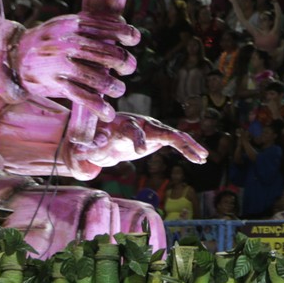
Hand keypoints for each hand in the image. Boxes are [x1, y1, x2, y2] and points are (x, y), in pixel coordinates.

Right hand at [15, 15, 139, 121]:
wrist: (13, 58)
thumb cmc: (48, 41)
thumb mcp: (64, 24)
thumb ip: (90, 25)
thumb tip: (123, 27)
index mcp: (73, 24)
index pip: (107, 27)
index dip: (125, 33)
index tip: (134, 40)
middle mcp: (69, 43)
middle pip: (108, 53)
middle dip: (124, 62)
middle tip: (128, 68)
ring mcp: (62, 64)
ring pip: (99, 78)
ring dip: (115, 87)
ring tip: (118, 89)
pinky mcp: (56, 83)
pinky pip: (83, 97)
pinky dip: (99, 107)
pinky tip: (108, 113)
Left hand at [76, 114, 206, 168]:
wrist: (104, 137)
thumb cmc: (95, 139)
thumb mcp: (90, 144)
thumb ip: (89, 146)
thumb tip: (81, 149)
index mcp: (125, 124)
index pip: (133, 130)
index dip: (137, 139)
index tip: (140, 150)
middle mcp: (143, 124)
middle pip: (162, 129)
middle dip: (175, 139)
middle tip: (185, 147)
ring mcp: (154, 129)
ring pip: (175, 136)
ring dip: (189, 145)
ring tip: (202, 157)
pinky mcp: (160, 137)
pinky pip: (178, 142)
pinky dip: (190, 149)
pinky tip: (201, 158)